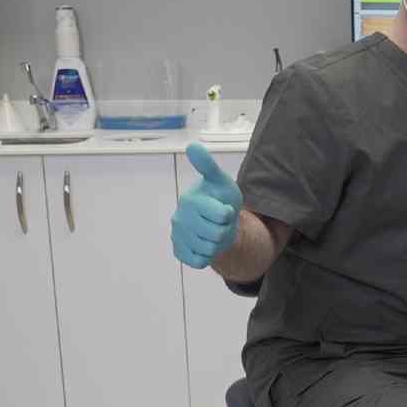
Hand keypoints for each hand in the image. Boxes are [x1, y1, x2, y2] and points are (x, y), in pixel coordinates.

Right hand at [172, 143, 243, 268]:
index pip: (222, 215)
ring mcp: (177, 235)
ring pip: (209, 249)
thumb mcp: (221, 181)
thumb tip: (192, 145)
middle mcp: (179, 218)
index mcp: (190, 200)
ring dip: (218, 243)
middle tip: (220, 222)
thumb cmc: (220, 198)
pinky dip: (207, 256)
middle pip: (217, 234)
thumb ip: (208, 166)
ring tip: (214, 231)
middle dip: (225, 229)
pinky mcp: (178, 251)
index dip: (229, 214)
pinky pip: (199, 261)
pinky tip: (205, 244)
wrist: (217, 221)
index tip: (225, 209)